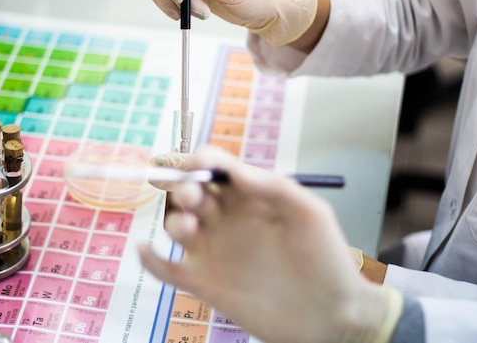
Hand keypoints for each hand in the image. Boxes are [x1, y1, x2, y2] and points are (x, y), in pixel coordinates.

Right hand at [139, 146, 401, 342]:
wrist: (331, 316)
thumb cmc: (327, 260)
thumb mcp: (308, 213)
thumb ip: (273, 186)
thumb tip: (235, 169)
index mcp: (249, 196)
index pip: (213, 166)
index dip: (199, 160)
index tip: (196, 165)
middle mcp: (226, 219)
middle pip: (188, 191)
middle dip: (181, 186)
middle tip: (192, 197)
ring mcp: (213, 251)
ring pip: (175, 226)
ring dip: (173, 220)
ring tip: (190, 229)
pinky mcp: (205, 283)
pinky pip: (167, 269)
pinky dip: (150, 259)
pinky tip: (145, 249)